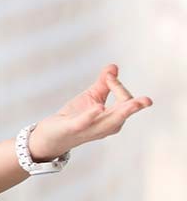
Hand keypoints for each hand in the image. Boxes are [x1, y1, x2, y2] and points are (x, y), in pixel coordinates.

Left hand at [29, 64, 152, 160]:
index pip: (125, 100)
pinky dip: (92, 115)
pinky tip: (99, 107)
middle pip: (123, 114)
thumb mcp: (92, 97)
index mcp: (113, 118)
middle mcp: (106, 126)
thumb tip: (114, 66)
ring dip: (120, 112)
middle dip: (134, 107)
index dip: (117, 85)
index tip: (108, 76)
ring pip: (109, 121)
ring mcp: (91, 128)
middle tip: (147, 101)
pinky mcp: (74, 128)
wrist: (53, 134)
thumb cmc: (75, 116)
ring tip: (131, 104)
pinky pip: (85, 122)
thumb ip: (104, 83)